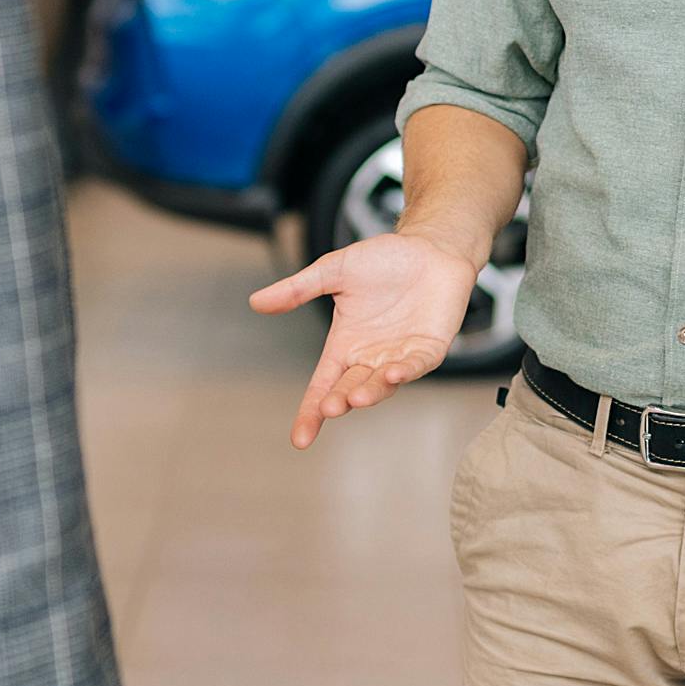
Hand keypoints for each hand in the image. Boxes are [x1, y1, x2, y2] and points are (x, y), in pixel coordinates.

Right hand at [249, 227, 482, 448]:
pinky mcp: (429, 349)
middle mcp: (371, 357)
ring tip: (356, 396)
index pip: (322, 385)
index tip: (300, 438)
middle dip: (339, 401)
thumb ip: (298, 289)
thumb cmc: (384, 260)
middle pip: (349, 388)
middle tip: (329, 408)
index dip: (311, 411)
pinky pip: (417, 366)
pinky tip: (394, 373)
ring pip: (382, 384)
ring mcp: (400, 355)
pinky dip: (406, 371)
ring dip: (370, 392)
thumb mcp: (334, 271)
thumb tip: (256, 302)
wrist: (429, 246)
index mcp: (345, 345)